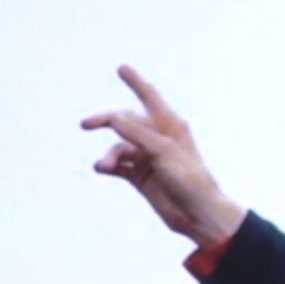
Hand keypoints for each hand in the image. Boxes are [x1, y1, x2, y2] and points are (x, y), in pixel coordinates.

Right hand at [81, 66, 246, 249]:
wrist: (199, 216)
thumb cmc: (191, 181)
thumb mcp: (164, 152)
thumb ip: (138, 133)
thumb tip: (113, 118)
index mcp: (171, 126)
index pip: (150, 98)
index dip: (136, 82)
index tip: (122, 68)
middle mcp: (158, 138)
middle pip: (125, 121)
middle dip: (106, 120)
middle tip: (86, 124)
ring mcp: (147, 157)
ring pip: (119, 147)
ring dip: (110, 154)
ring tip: (105, 165)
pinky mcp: (140, 176)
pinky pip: (117, 165)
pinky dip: (108, 165)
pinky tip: (101, 168)